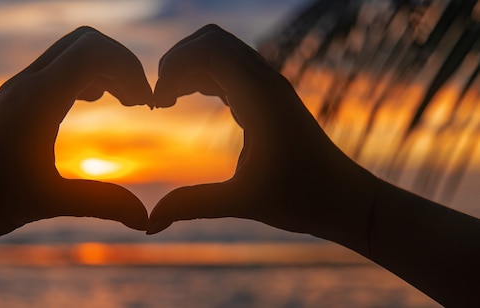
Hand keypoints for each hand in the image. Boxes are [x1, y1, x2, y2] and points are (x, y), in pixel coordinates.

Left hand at [0, 26, 151, 243]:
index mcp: (38, 98)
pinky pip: (57, 70)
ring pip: (70, 54)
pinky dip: (84, 77)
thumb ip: (101, 204)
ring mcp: (16, 91)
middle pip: (86, 41)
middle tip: (139, 101)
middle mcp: (26, 85)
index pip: (94, 51)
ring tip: (124, 102)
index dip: (130, 69)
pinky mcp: (11, 103)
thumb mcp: (48, 202)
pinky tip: (90, 104)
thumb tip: (145, 220)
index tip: (146, 106)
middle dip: (121, 63)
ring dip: (103, 69)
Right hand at [147, 25, 377, 252]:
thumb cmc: (303, 199)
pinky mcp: (269, 97)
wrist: (346, 199)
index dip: (173, 68)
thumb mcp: (243, 203)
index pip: (208, 51)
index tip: (155, 104)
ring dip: (189, 67)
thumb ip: (193, 205)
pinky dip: (203, 76)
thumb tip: (149, 224)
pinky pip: (229, 69)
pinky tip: (187, 100)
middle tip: (158, 97)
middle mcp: (266, 82)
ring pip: (220, 51)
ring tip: (166, 99)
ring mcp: (269, 86)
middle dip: (177, 60)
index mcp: (261, 97)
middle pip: (212, 40)